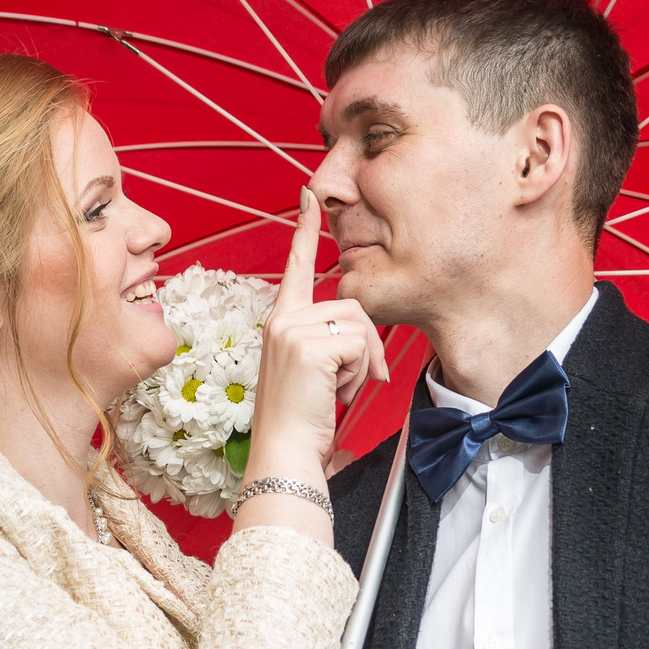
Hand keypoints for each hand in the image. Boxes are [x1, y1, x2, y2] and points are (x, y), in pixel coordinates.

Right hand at [248, 188, 385, 481]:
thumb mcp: (316, 373)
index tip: (309, 196)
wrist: (286, 453)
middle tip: (357, 383)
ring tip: (338, 391)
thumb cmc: (302, 423)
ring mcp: (292, 329)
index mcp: (281, 322)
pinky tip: (336, 394)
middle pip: (352, 305)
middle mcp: (282, 319)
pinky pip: (360, 344)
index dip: (304, 230)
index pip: (295, 267)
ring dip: (362, 364)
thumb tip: (365, 341)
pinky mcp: (309, 344)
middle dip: (367, 347)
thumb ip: (332, 345)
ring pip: (360, 325)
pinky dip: (359, 373)